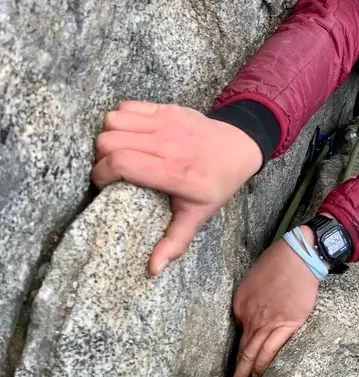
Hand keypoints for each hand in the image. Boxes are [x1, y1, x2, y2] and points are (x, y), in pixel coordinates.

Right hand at [92, 101, 263, 274]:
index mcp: (173, 171)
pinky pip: (126, 106)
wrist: (240, 147)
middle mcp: (167, 143)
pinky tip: (130, 135)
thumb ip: (174, 241)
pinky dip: (120, 119)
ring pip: (113, 120)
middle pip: (109, 141)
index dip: (102, 174)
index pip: (121, 163)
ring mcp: (166, 121)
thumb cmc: (216, 183)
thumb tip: (152, 270)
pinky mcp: (166, 108)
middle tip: (111, 172)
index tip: (104, 186)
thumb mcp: (198, 215)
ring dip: (108, 136)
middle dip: (101, 158)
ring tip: (118, 152)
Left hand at [228, 229, 319, 376]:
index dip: (234, 353)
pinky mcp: (288, 324)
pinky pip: (273, 350)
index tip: (232, 366)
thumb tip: (248, 320)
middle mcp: (251, 317)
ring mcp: (269, 322)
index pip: (236, 335)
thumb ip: (247, 303)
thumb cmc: (276, 264)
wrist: (296, 257)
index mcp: (240, 306)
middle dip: (234, 373)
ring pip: (254, 354)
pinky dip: (263, 364)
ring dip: (245, 375)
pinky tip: (259, 375)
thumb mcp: (249, 282)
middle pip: (241, 350)